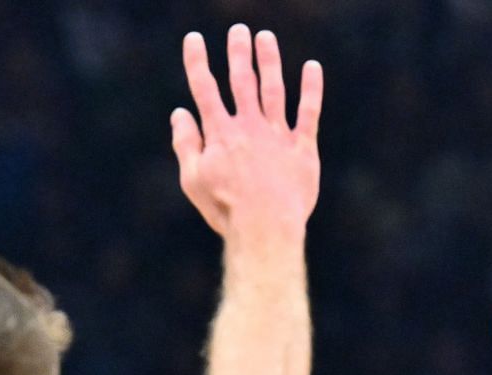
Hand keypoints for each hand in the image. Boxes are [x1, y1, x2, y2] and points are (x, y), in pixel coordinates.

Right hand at [172, 26, 322, 240]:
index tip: (194, 39)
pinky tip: (312, 67)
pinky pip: (309, 112)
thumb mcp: (193, 179)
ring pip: (273, 89)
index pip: (205, 89)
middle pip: (242, 81)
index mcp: (220, 133)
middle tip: (238, 30)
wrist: (266, 227)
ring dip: (269, 61)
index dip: (198, 62)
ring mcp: (277, 135)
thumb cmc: (226, 208)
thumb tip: (179, 112)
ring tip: (265, 37)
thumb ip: (186, 143)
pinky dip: (311, 88)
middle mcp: (249, 127)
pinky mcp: (303, 149)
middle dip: (238, 53)